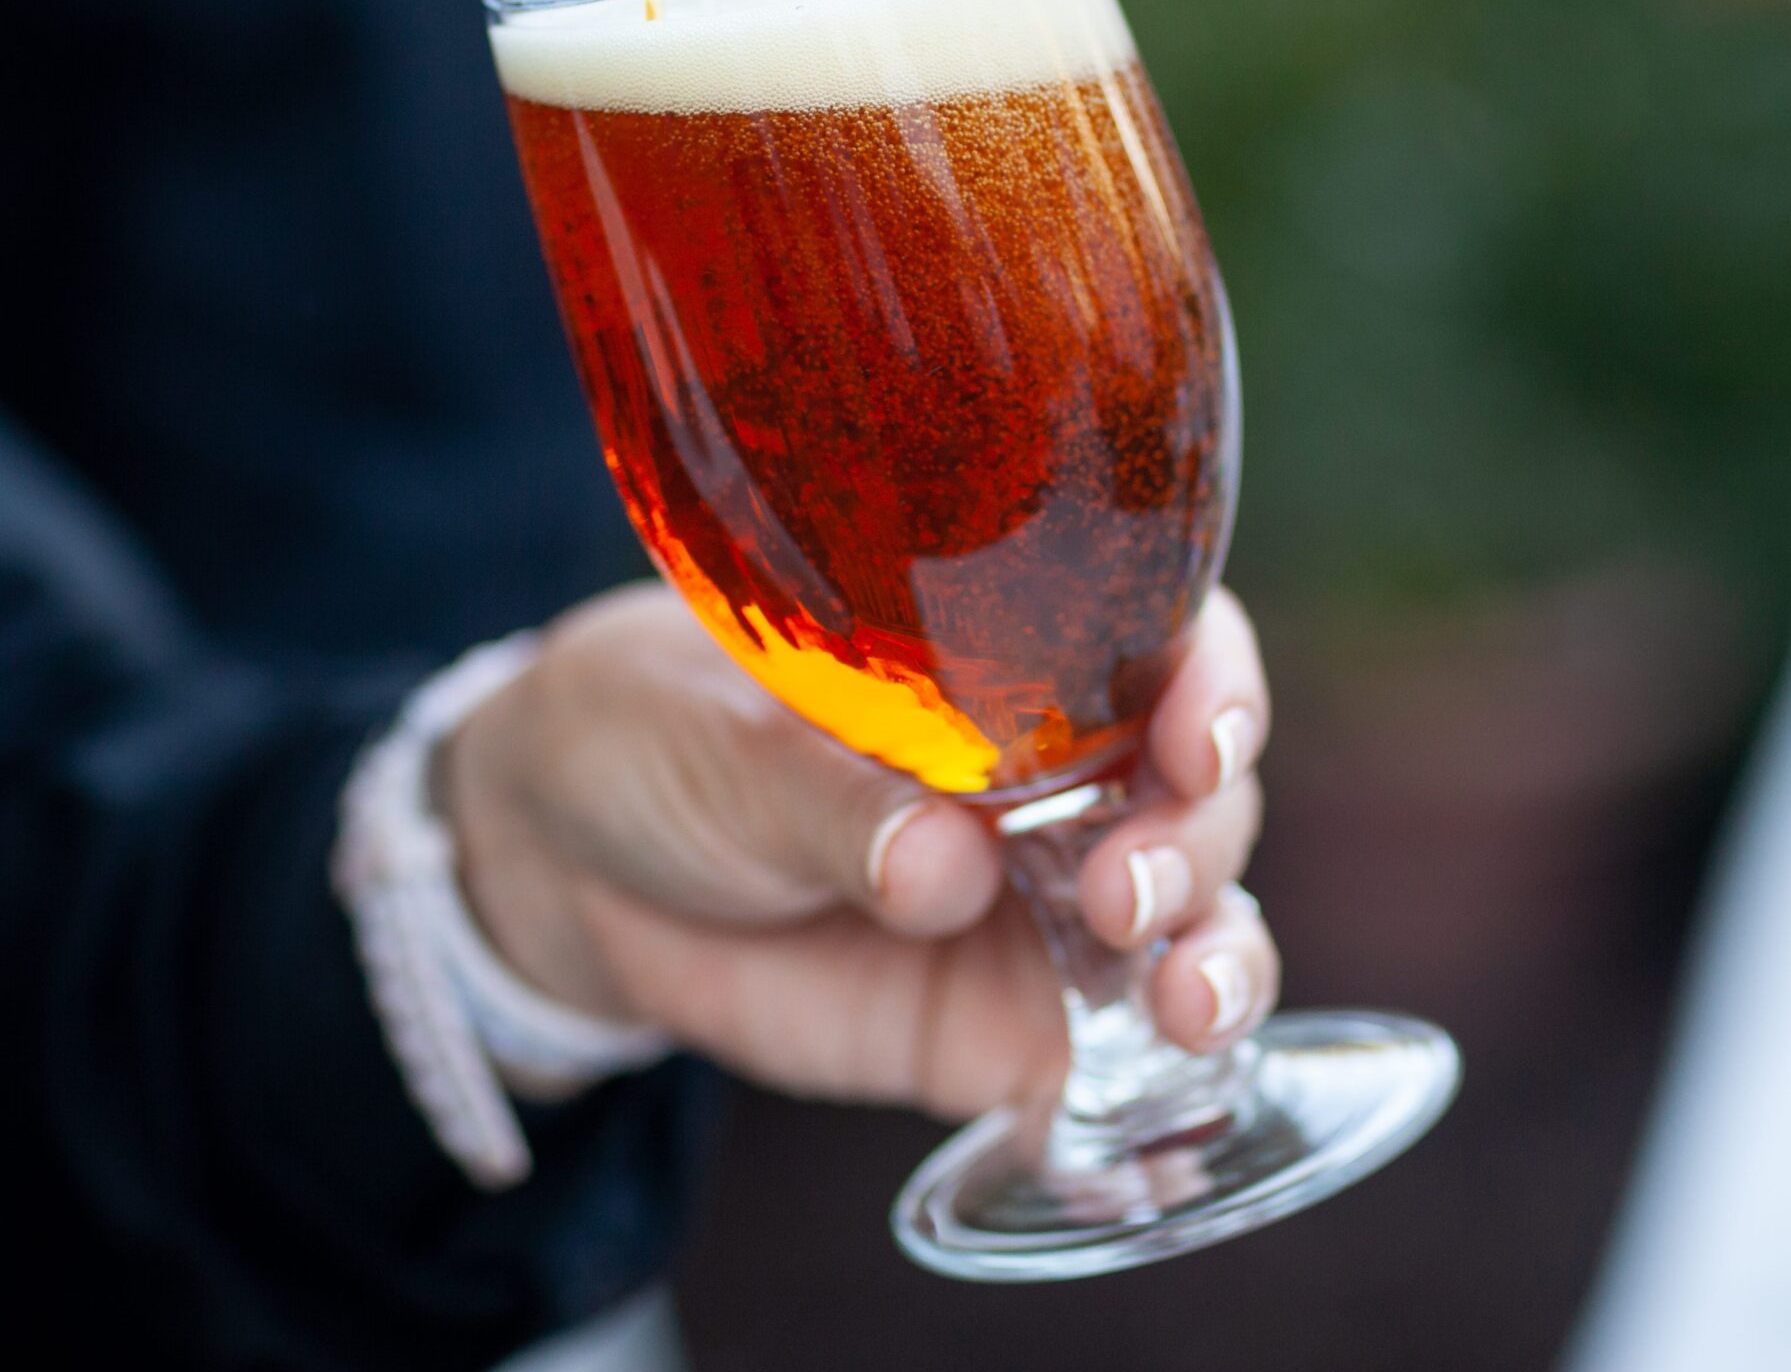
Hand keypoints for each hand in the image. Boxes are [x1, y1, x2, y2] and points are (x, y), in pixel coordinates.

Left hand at [443, 582, 1280, 1119]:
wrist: (576, 862)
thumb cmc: (662, 736)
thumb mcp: (727, 746)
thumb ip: (833, 800)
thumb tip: (946, 866)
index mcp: (1022, 656)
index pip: (1172, 644)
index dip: (1214, 686)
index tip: (1194, 740)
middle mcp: (1066, 774)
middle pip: (1201, 796)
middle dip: (1195, 844)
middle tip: (1125, 894)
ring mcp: (1047, 904)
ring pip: (1193, 927)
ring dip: (1214, 963)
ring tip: (1180, 1007)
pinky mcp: (1006, 1026)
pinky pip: (1111, 1066)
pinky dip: (1155, 1103)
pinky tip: (1164, 1145)